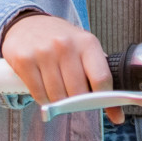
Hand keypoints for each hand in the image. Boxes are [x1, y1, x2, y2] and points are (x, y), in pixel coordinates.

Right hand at [1, 14, 122, 122]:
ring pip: (58, 97)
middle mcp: (65, 45)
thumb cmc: (61, 41)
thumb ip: (100, 77)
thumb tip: (117, 116)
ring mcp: (43, 52)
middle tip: (74, 97)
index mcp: (86, 42)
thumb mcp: (84, 49)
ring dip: (59, 102)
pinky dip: (43, 99)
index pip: (101, 79)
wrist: (27, 24)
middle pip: (78, 92)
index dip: (104, 99)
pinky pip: (38, 94)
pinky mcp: (24, 60)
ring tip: (58, 90)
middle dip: (78, 102)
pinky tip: (44, 89)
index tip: (103, 106)